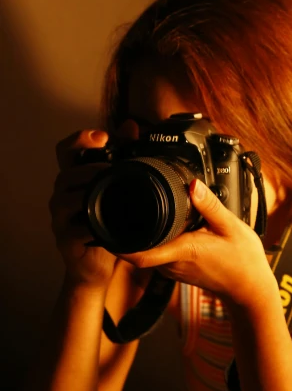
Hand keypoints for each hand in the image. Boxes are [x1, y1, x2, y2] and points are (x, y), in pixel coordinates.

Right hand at [50, 129, 116, 285]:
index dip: (79, 140)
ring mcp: (61, 217)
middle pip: (65, 172)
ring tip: (108, 192)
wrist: (101, 265)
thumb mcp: (119, 187)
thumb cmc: (110, 222)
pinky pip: (73, 230)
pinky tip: (105, 225)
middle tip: (111, 168)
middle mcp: (63, 194)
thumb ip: (123, 156)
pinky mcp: (65, 240)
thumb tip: (132, 126)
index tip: (102, 137)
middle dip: (89, 169)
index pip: (67, 150)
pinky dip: (89, 226)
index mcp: (76, 177)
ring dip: (86, 193)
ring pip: (64, 198)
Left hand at [118, 179, 277, 308]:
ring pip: (145, 251)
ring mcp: (173, 269)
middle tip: (120, 205)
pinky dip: (152, 240)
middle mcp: (172, 263)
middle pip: (136, 249)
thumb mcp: (232, 227)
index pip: (138, 254)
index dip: (116, 243)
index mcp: (183, 251)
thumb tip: (193, 184)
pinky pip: (155, 254)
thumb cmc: (244, 262)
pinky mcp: (176, 269)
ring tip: (138, 211)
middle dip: (124, 230)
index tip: (104, 225)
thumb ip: (210, 205)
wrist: (249, 289)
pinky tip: (160, 225)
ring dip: (140, 235)